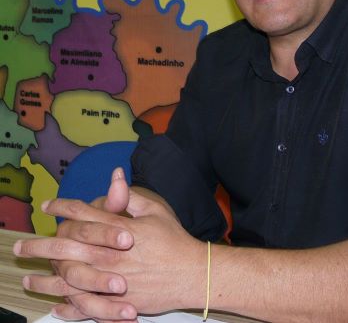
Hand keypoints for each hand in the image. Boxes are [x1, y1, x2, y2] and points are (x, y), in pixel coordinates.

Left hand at [14, 169, 204, 320]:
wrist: (191, 272)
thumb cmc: (174, 238)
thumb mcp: (156, 210)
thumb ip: (131, 197)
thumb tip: (116, 177)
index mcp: (119, 229)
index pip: (84, 215)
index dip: (63, 208)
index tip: (48, 206)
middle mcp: (110, 254)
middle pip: (68, 247)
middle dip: (41, 245)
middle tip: (20, 247)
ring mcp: (112, 280)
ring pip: (70, 280)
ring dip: (45, 280)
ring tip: (28, 281)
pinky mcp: (118, 301)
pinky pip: (86, 305)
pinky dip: (68, 306)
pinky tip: (55, 305)